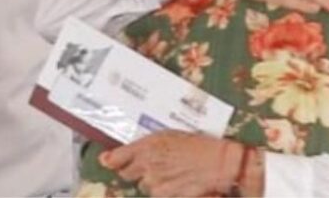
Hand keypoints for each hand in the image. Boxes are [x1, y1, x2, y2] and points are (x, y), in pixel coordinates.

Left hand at [100, 131, 243, 196]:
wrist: (220, 163)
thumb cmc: (199, 146)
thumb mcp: (170, 136)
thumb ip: (145, 146)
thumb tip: (118, 155)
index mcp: (148, 145)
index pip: (117, 158)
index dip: (111, 161)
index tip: (108, 161)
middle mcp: (147, 164)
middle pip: (127, 174)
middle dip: (136, 172)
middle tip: (153, 166)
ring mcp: (155, 183)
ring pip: (145, 186)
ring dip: (153, 182)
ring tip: (173, 174)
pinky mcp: (165, 195)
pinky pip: (158, 195)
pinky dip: (165, 191)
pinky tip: (178, 183)